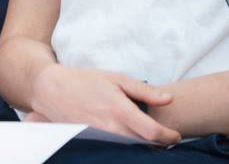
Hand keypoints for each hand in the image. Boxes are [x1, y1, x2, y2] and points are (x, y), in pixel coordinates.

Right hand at [27, 64, 179, 144]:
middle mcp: (111, 128)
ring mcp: (101, 138)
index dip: (169, 136)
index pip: (152, 132)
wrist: (53, 90)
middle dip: (159, 144)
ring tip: (151, 139)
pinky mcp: (93, 142)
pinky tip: (131, 139)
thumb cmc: (86, 81)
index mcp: (120, 110)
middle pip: (144, 146)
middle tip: (168, 138)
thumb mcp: (117, 78)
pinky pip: (116, 148)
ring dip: (144, 146)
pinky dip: (128, 147)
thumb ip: (145, 91)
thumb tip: (169, 99)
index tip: (176, 135)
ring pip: (130, 149)